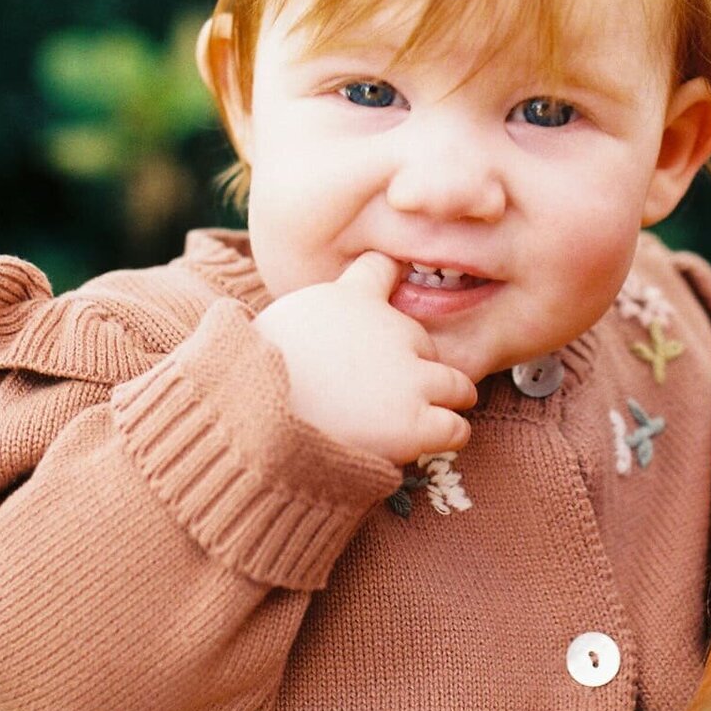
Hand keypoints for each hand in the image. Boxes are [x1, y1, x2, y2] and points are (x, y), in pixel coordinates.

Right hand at [253, 252, 476, 465]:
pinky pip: (456, 428)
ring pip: (458, 386)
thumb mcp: (275, 329)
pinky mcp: (416, 422)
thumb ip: (311, 323)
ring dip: (439, 403)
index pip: (382, 268)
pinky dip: (446, 435)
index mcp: (350, 298)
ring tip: (411, 420)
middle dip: (410, 367)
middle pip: (425, 343)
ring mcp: (409, 376)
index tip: (388, 302)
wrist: (253, 418)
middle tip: (378, 394)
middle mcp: (390, 328)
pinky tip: (422, 441)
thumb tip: (318, 329)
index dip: (387, 283)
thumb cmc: (254, 379)